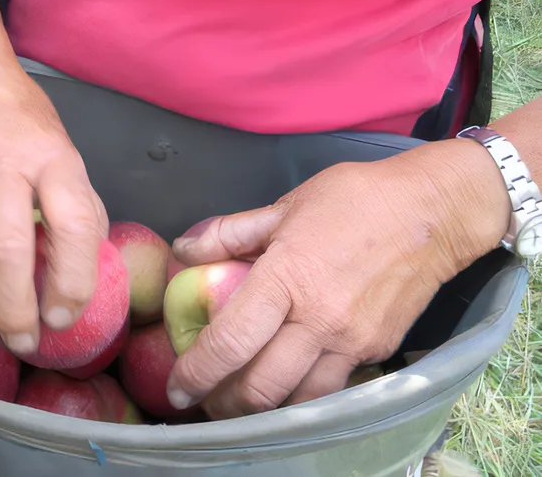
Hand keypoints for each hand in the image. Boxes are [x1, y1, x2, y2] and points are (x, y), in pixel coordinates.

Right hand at [0, 48, 107, 355]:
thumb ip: (76, 202)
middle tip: (24, 343)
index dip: (72, 281)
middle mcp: (5, 168)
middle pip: (7, 251)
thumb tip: (84, 264)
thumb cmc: (22, 116)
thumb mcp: (64, 147)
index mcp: (53, 158)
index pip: (73, 225)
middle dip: (15, 310)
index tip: (64, 317)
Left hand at [165, 138, 509, 418]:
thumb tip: (183, 250)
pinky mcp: (377, 351)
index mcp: (286, 277)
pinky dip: (303, 397)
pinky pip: (333, 388)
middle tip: (204, 403)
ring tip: (240, 405)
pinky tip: (285, 388)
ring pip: (300, 401)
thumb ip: (229, 233)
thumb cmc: (353, 199)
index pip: (231, 341)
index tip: (177, 389)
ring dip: (264, 412)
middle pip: (263, 387)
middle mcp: (319, 319)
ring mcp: (352, 341)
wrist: (434, 211)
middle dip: (225, 405)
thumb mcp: (284, 206)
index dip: (197, 372)